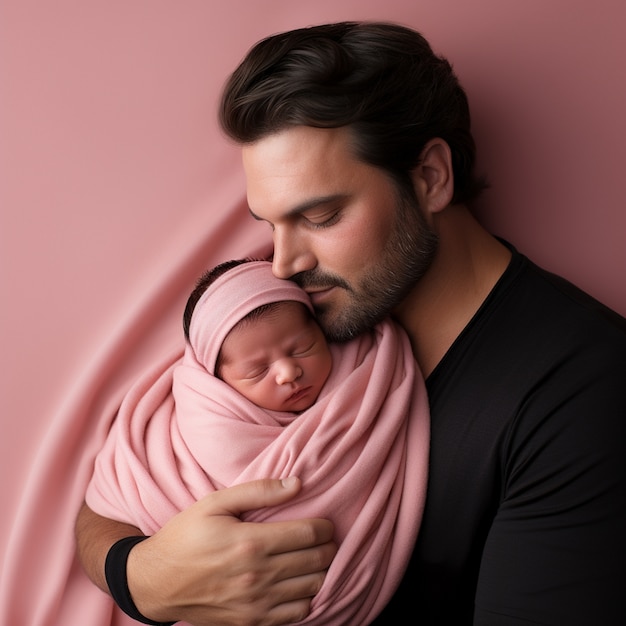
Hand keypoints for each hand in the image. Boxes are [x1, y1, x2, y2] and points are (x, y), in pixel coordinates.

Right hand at [127, 477, 336, 625]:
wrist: (155, 582)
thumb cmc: (185, 536)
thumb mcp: (215, 503)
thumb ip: (258, 490)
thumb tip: (297, 484)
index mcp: (250, 542)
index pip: (308, 534)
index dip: (325, 527)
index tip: (325, 522)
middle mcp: (257, 576)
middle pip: (316, 561)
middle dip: (328, 547)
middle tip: (325, 538)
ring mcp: (255, 603)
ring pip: (312, 588)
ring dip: (321, 571)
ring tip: (313, 558)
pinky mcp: (251, 622)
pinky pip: (297, 614)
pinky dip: (307, 598)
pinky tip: (298, 583)